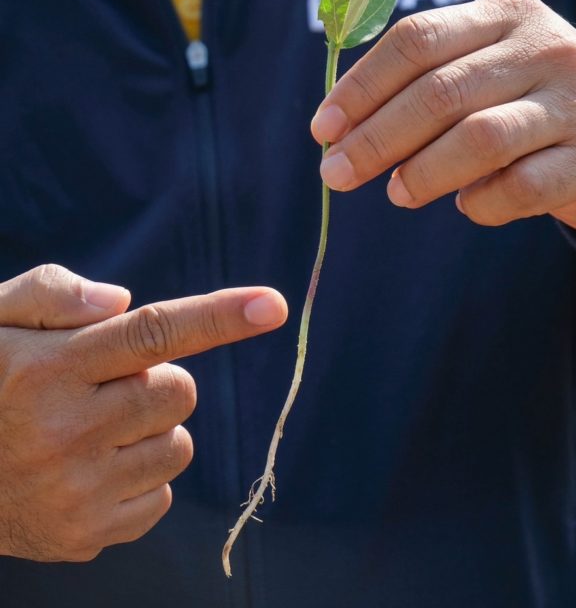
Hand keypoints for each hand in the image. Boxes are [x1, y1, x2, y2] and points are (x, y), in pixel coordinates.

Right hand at [0, 264, 286, 561]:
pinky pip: (162, 495)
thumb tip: (121, 301)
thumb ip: (51, 293)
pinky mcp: (85, 536)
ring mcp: (76, 492)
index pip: (151, 332)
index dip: (218, 317)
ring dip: (151, 428)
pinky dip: (140, 475)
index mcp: (49, 368)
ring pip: (178, 444)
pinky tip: (92, 468)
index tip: (272, 306)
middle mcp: (64, 432)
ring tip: (93, 428)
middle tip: (103, 385)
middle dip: (155, 380)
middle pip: (177, 390)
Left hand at [311, 0, 575, 250]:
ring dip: (422, 172)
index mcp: (509, 13)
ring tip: (396, 193)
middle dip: (377, 138)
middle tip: (336, 173)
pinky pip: (519, 188)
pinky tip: (465, 205)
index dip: (362, 86)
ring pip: (480, 138)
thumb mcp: (486, 67)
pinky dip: (479, 203)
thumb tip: (340, 128)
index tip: (323, 128)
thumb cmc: (526, 101)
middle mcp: (547, 48)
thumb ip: (424, 80)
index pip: (418, 39)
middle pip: (442, 90)